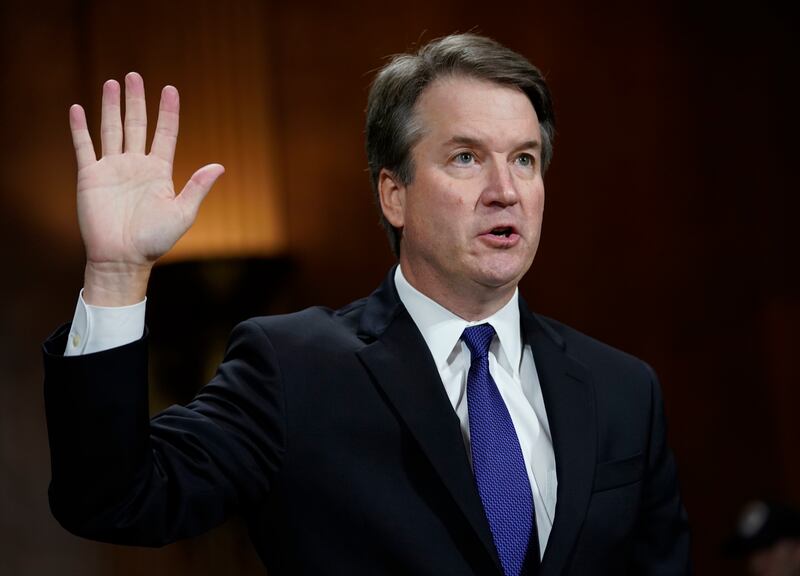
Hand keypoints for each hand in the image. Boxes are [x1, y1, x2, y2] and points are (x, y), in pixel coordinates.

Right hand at [69, 72, 223, 304]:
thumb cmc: (155, 241)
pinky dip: (81, 128)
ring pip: (112, 129)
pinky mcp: (90, 176)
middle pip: (137, 124)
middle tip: (134, 75)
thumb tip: (220, 166)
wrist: (122, 258)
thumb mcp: (182, 213)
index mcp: (159, 172)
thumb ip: (198, 187)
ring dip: (111, 106)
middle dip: (136, 100)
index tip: (170, 89)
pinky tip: (79, 109)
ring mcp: (113, 169)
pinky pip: (84, 147)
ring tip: (112, 83)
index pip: (165, 134)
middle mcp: (136, 165)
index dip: (168, 112)